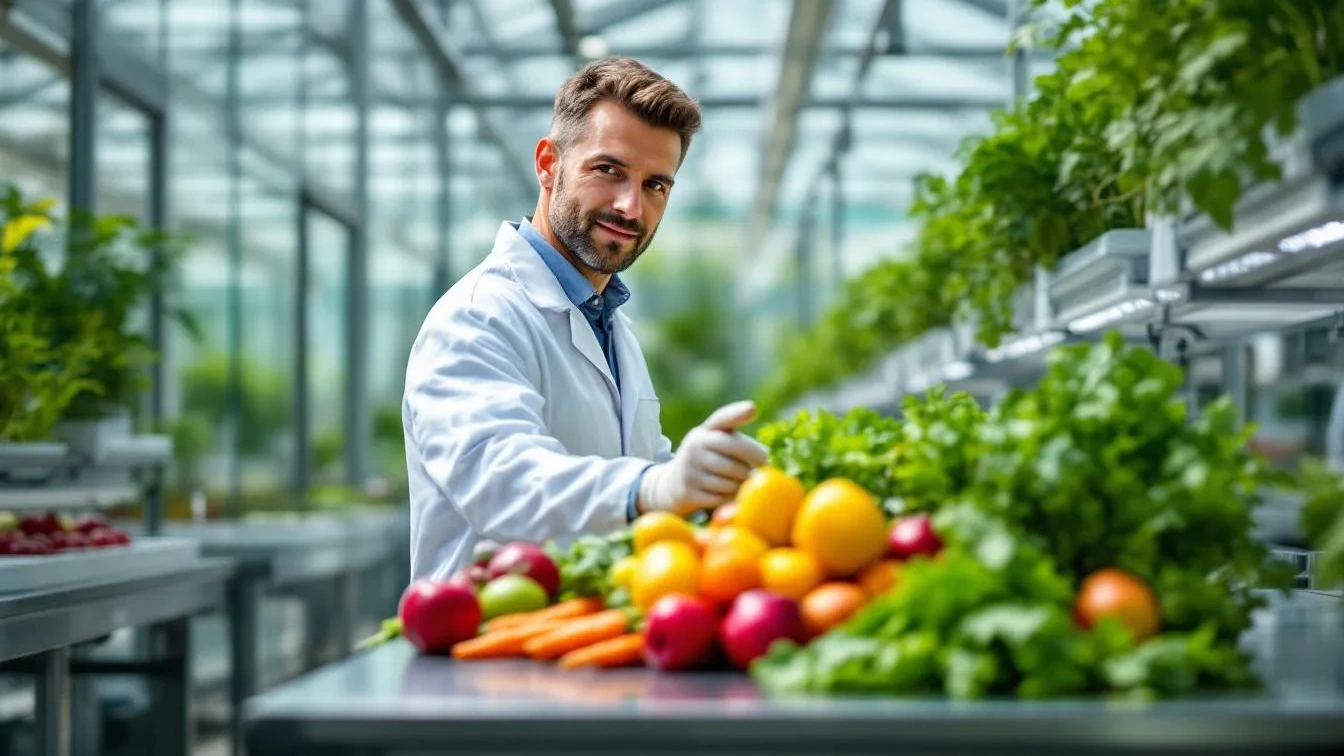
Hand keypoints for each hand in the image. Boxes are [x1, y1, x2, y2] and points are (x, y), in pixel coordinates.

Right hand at [637, 400, 767, 516]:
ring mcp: (689, 469)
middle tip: (762, 466)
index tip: (753, 408)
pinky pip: (721, 497)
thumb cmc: (706, 462)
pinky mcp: (688, 491)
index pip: (722, 418)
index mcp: (704, 431)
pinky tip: (727, 494)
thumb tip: (764, 456)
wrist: (670, 484)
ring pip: (730, 477)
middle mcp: (694, 446)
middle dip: (753, 459)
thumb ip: (737, 443)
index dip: (737, 413)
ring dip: (742, 482)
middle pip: (734, 448)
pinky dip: (729, 498)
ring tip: (741, 481)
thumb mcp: (713, 445)